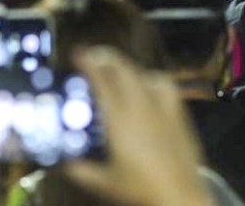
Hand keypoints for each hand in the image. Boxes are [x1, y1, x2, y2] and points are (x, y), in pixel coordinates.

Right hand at [63, 47, 211, 205]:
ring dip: (127, 67)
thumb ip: (81, 170)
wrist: (180, 195)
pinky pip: (165, 84)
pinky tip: (148, 84)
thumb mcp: (104, 183)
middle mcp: (141, 106)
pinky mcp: (179, 112)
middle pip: (123, 70)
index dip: (89, 64)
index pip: (102, 83)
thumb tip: (65, 162)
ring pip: (144, 74)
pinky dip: (152, 78)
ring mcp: (163, 107)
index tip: (78, 53)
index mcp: (119, 120)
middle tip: (93, 57)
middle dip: (106, 58)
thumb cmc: (140, 189)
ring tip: (116, 69)